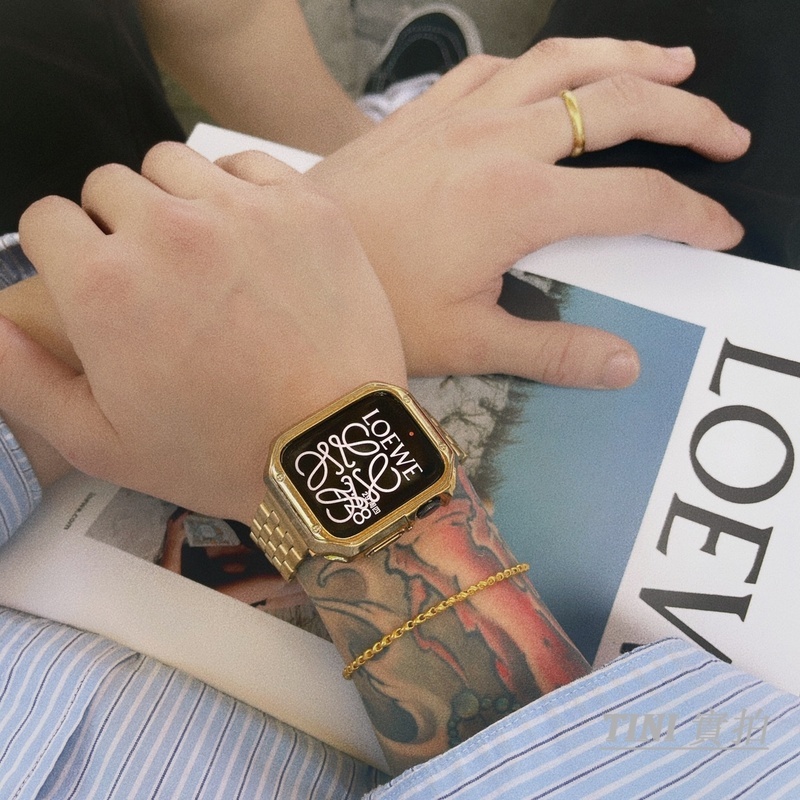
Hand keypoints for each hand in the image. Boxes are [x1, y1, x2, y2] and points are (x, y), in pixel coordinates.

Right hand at [0, 143, 404, 520]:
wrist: (337, 448)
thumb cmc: (222, 453)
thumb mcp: (102, 443)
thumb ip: (22, 377)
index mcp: (104, 285)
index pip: (45, 219)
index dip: (61, 252)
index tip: (91, 281)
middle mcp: (166, 230)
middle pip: (106, 186)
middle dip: (115, 227)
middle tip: (155, 280)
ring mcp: (241, 210)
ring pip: (171, 164)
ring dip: (171, 198)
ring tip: (200, 253)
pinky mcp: (303, 206)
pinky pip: (244, 164)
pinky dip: (236, 189)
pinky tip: (249, 235)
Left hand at [294, 39, 746, 387]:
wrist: (288, 258)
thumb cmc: (368, 304)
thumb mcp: (466, 341)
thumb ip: (553, 351)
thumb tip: (622, 365)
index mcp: (517, 203)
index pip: (637, 199)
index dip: (691, 213)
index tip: (718, 229)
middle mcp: (497, 142)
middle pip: (619, 104)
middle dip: (688, 114)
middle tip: (725, 133)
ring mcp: (459, 115)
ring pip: (564, 61)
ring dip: (627, 58)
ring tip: (672, 64)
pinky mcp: (425, 110)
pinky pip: (499, 65)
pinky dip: (543, 61)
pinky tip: (557, 70)